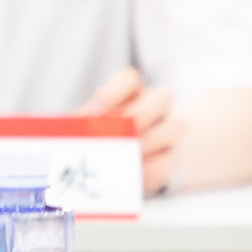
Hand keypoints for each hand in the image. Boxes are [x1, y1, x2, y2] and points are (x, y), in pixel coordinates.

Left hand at [76, 67, 183, 193]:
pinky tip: (136, 172)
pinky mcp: (172, 158)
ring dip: (150, 141)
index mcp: (128, 93)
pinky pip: (173, 160)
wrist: (110, 164)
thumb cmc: (90, 139)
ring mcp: (168, 131)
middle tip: (118, 132)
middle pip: (163, 97)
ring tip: (126, 154)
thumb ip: (79, 123)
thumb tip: (75, 125)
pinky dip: (155, 167)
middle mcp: (153, 107)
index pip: (130, 79)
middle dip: (140, 115)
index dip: (114, 91)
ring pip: (176, 127)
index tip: (95, 112)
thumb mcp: (81, 128)